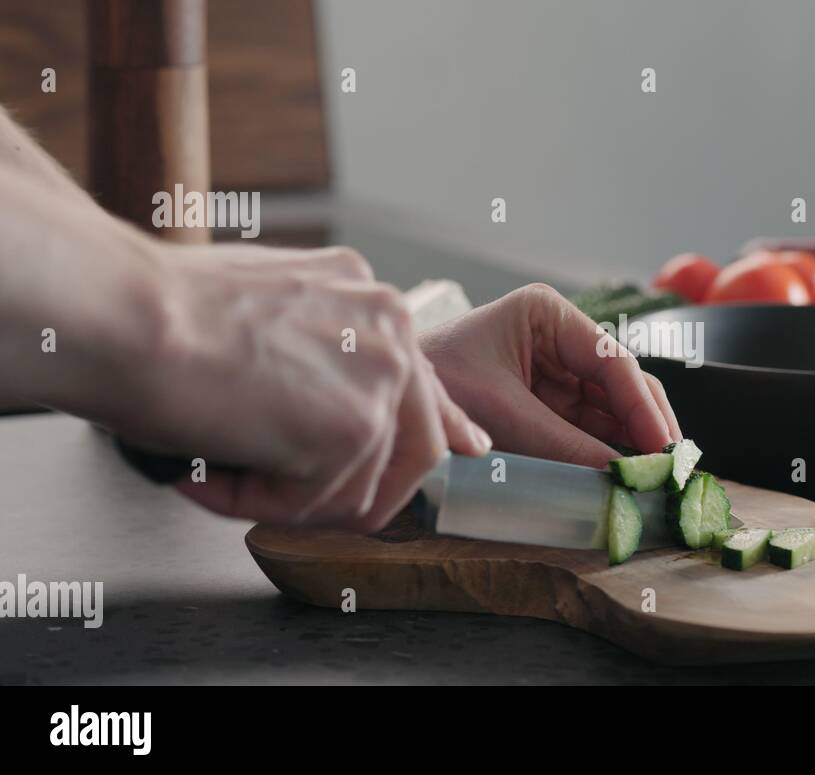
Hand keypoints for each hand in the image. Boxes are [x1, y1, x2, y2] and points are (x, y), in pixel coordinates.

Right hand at [113, 243, 489, 532]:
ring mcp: (379, 376)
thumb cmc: (162, 309)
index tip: (466, 447)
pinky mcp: (354, 428)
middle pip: (417, 445)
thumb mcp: (267, 316)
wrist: (120, 311)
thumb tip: (352, 409)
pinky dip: (254, 502)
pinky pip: (315, 504)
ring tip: (221, 466)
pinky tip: (210, 467)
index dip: (443, 424)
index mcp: (368, 298)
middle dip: (355, 490)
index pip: (423, 379)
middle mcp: (389, 326)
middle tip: (286, 497)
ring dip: (289, 497)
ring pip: (362, 486)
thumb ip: (325, 355)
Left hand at [419, 283, 680, 467]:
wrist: (388, 403)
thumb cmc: (433, 388)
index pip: (612, 361)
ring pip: (613, 408)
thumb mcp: (504, 416)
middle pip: (622, 383)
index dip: (643, 408)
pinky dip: (610, 451)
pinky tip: (629, 475)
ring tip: (658, 479)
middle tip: (671, 470)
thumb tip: (621, 477)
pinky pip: (590, 426)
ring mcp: (555, 370)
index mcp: (547, 314)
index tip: (664, 449)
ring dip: (634, 443)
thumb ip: (566, 446)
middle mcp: (558, 337)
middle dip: (647, 425)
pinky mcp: (547, 402)